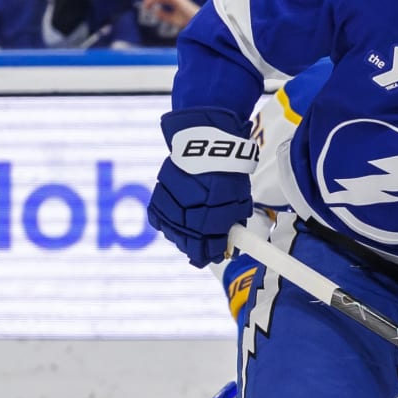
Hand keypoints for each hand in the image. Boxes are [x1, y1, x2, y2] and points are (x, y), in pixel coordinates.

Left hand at [141, 0, 199, 31]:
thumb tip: (155, 13)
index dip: (152, 1)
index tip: (146, 7)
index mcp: (175, 0)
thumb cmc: (188, 21)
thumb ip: (163, 15)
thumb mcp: (172, 19)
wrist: (197, 21)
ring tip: (146, 3)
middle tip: (145, 5)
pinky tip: (151, 0)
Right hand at [146, 107, 255, 267]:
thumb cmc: (226, 170)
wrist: (205, 143)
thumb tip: (232, 239)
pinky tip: (174, 221)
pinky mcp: (159, 196)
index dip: (214, 254)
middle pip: (189, 245)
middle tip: (203, 248)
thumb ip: (233, 221)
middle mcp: (189, 217)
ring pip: (173, 234)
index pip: (210, 249)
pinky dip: (166, 222)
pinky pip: (158, 218)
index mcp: (212, 220)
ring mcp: (171, 207)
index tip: (217, 254)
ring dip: (182, 237)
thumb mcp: (238, 198)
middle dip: (197, 249)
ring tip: (190, 232)